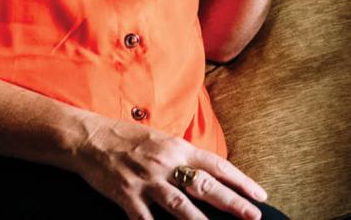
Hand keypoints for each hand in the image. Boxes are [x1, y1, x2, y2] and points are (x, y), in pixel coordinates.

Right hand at [74, 118, 265, 219]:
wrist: (90, 138)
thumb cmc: (129, 139)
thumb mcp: (163, 140)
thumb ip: (184, 156)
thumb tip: (210, 173)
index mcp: (179, 147)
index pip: (217, 165)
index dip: (240, 181)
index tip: (259, 195)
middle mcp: (167, 163)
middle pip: (205, 186)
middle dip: (232, 203)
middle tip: (253, 216)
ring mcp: (147, 181)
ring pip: (180, 205)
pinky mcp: (126, 196)